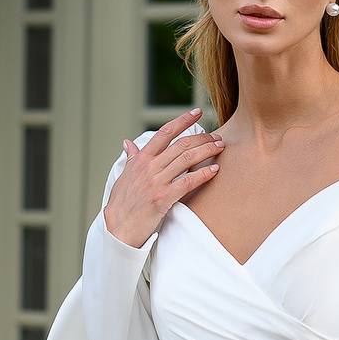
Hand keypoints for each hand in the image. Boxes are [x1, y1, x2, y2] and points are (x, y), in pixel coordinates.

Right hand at [104, 107, 224, 247]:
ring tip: (220, 147)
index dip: (182, 120)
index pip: (165, 133)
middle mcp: (149, 166)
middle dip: (202, 138)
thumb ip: (131, 158)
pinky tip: (215, 170)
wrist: (118, 226)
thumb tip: (128, 143)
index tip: (197, 112)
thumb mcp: (125, 176)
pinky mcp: (163, 197)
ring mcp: (156, 181)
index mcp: (141, 159)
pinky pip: (187, 182)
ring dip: (206, 151)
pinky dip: (203, 174)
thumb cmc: (122, 202)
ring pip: (186, 159)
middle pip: (181, 144)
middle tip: (217, 136)